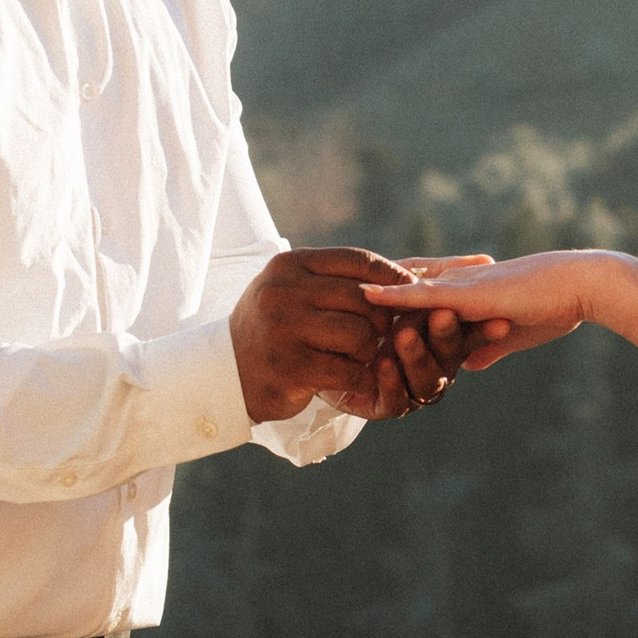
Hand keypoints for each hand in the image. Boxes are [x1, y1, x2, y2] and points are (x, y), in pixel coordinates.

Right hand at [231, 248, 480, 424]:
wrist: (225, 374)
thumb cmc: (272, 328)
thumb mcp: (291, 290)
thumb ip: (333, 279)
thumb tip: (401, 274)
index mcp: (289, 265)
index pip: (356, 259)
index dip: (391, 275)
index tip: (412, 289)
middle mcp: (284, 291)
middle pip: (364, 297)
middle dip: (381, 319)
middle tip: (380, 334)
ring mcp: (285, 328)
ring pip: (360, 333)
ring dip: (369, 350)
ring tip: (357, 356)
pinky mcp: (291, 366)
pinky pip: (350, 369)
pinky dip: (360, 376)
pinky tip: (353, 378)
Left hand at [355, 248, 601, 372]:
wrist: (579, 288)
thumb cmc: (555, 308)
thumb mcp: (512, 334)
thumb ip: (488, 345)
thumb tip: (472, 361)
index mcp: (466, 293)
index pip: (418, 294)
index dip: (388, 301)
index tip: (355, 306)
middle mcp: (455, 283)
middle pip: (400, 286)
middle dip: (365, 293)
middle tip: (327, 294)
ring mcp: (458, 286)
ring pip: (403, 291)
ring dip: (370, 297)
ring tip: (332, 297)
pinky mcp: (465, 293)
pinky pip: (420, 294)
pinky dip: (391, 295)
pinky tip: (363, 294)